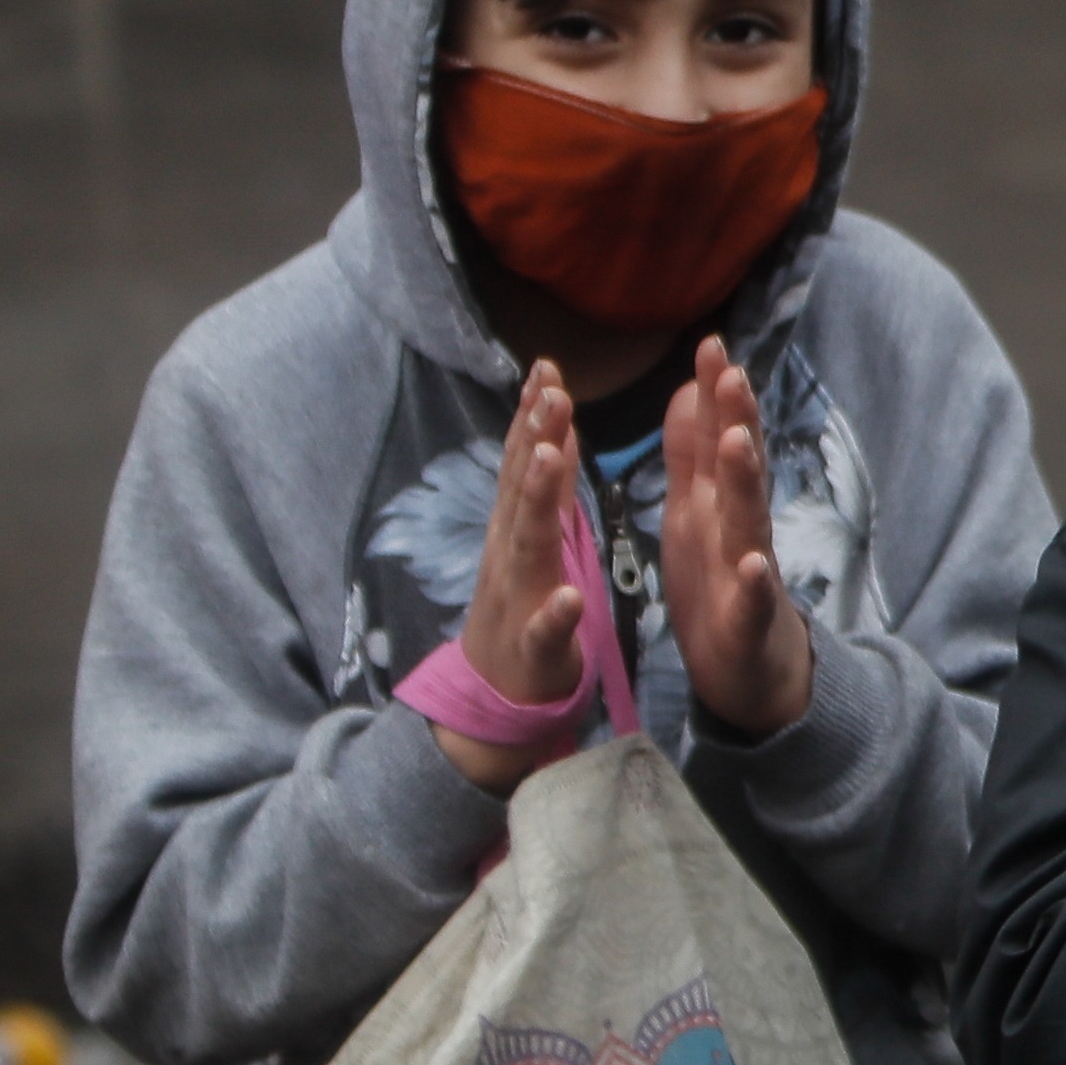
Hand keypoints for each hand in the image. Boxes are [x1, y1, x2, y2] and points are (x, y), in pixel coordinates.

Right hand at [438, 362, 587, 792]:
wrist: (496, 698)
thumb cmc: (523, 610)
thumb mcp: (532, 540)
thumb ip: (542, 488)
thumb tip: (551, 428)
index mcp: (519, 530)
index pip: (527, 464)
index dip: (535, 416)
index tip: (548, 367)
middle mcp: (512, 556)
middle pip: (523, 489)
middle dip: (536, 438)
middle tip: (552, 390)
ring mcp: (519, 601)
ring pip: (527, 547)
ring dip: (538, 502)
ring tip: (554, 458)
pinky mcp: (535, 652)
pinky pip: (545, 632)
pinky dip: (555, 614)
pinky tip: (569, 597)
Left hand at [662, 335, 813, 737]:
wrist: (753, 678)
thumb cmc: (719, 590)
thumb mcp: (697, 513)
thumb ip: (693, 453)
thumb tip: (691, 387)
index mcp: (713, 506)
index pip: (718, 440)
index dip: (715, 395)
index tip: (710, 343)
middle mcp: (735, 531)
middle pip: (738, 470)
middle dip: (735, 421)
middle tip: (731, 371)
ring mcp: (747, 578)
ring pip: (748, 525)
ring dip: (747, 484)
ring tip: (741, 442)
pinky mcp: (747, 627)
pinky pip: (751, 605)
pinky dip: (753, 586)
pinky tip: (754, 566)